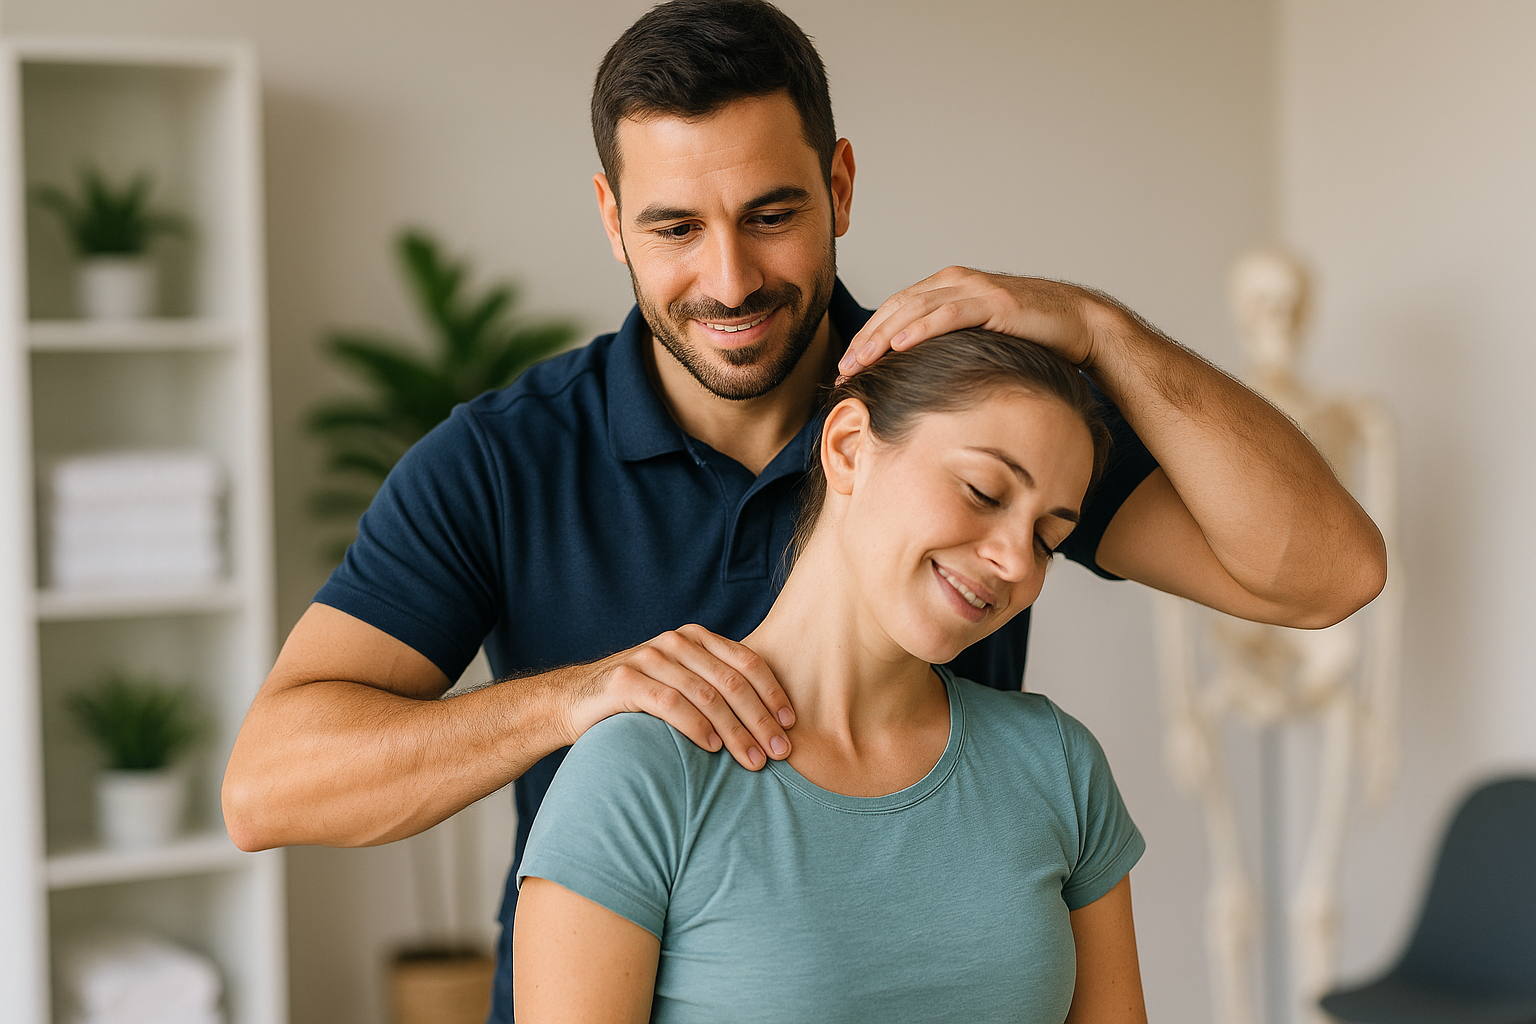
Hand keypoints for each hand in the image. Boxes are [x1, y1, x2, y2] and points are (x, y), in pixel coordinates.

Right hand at [561, 625, 793, 769]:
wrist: (575, 700)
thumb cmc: (639, 699)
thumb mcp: (681, 683)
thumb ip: (715, 687)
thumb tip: (771, 720)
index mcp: (696, 639)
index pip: (747, 663)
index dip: (773, 694)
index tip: (790, 725)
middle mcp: (676, 642)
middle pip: (731, 682)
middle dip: (760, 720)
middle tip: (779, 752)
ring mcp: (649, 658)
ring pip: (706, 695)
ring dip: (735, 732)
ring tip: (753, 760)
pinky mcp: (625, 681)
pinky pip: (670, 703)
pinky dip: (696, 727)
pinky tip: (713, 748)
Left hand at [838, 266, 1108, 375]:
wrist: (1080, 323)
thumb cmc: (1030, 335)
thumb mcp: (978, 338)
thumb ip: (949, 344)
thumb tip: (916, 375)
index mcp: (947, 287)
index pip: (894, 309)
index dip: (868, 336)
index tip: (848, 365)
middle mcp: (955, 281)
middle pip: (896, 308)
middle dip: (867, 340)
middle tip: (844, 369)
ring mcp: (974, 289)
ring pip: (915, 309)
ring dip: (883, 337)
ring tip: (860, 361)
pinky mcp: (994, 302)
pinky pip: (949, 314)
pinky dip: (921, 329)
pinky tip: (899, 345)